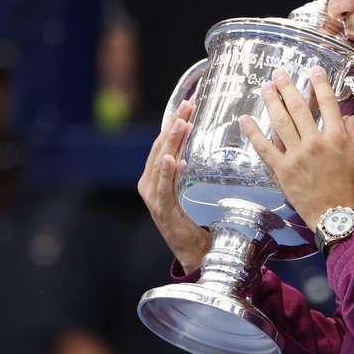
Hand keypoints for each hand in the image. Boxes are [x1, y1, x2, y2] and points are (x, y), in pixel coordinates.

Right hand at [137, 99, 210, 272]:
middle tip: (188, 105)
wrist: (196, 251)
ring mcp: (153, 195)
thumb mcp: (194, 186)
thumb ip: (192, 168)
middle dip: (174, 124)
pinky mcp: (161, 209)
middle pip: (162, 146)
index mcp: (157, 174)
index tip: (188, 102)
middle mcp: (150, 182)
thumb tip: (203, 144)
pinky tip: (173, 159)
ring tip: (182, 123)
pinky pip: (164, 187)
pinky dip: (167, 172)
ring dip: (172, 141)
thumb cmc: (199, 218)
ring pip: (161, 161)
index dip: (175, 121)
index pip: (165, 141)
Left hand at [240, 66, 353, 230]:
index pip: (328, 103)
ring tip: (265, 87)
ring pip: (281, 122)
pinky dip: (253, 133)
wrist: (339, 217)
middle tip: (280, 72)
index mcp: (338, 137)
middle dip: (288, 87)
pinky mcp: (282, 170)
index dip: (320, 84)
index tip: (313, 70)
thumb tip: (352, 120)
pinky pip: (264, 148)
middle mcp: (315, 141)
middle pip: (299, 108)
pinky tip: (245, 120)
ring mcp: (296, 155)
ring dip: (272, 102)